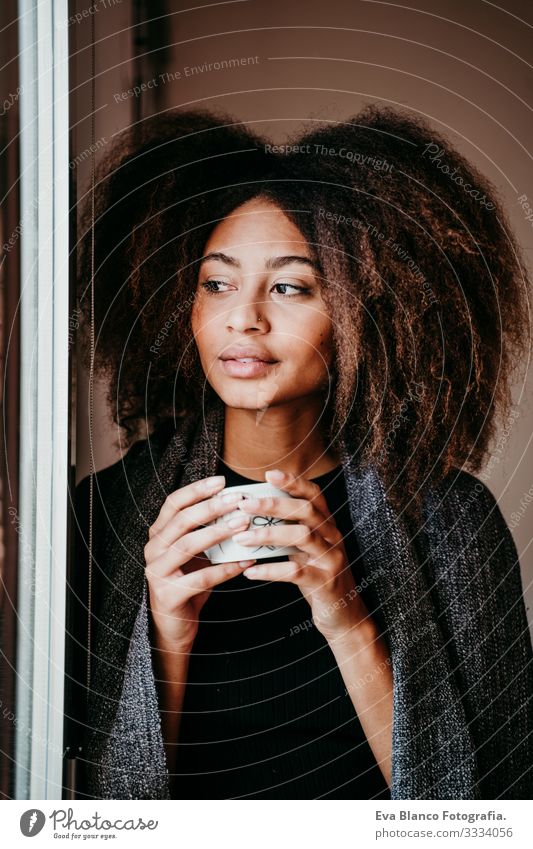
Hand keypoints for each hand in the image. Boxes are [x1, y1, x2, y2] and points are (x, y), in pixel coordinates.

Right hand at [144, 475, 255, 648]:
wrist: (173, 627)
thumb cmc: (189, 584)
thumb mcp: (194, 554)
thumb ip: (206, 531)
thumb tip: (238, 506)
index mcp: (158, 535)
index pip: (173, 503)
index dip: (196, 490)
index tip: (221, 481)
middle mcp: (153, 550)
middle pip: (182, 521)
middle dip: (212, 507)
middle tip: (238, 500)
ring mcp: (157, 572)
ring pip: (189, 545)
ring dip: (219, 533)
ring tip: (244, 525)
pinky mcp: (168, 595)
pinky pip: (201, 578)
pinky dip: (226, 569)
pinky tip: (246, 562)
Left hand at [231, 468, 371, 642]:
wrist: (344, 616)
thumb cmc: (318, 577)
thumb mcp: (306, 550)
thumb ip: (289, 531)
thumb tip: (252, 515)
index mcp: (328, 526)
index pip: (314, 495)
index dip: (294, 482)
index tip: (269, 474)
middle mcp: (333, 538)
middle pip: (306, 511)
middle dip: (273, 504)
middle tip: (244, 505)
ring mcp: (331, 560)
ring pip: (302, 536)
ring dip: (269, 534)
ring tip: (242, 538)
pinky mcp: (325, 583)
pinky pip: (296, 572)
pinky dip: (270, 570)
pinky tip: (250, 571)